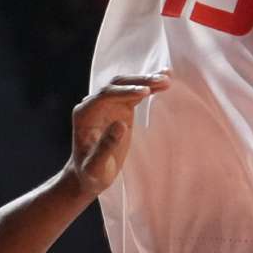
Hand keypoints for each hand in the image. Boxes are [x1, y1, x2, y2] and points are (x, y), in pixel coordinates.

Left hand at [65, 72, 170, 196]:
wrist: (90, 175)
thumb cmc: (90, 173)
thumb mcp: (96, 166)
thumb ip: (105, 146)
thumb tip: (120, 124)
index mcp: (84, 114)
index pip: (105, 95)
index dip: (124, 92)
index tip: (145, 92)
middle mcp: (93, 104)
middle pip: (117, 85)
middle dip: (139, 81)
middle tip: (162, 81)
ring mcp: (107, 105)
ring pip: (127, 85)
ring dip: (146, 81)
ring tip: (167, 77)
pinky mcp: (119, 108)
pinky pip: (134, 94)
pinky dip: (149, 87)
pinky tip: (164, 81)